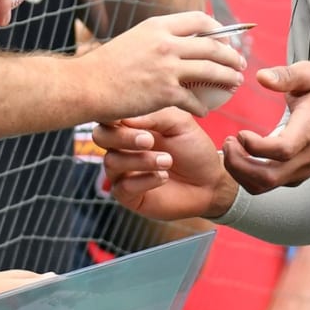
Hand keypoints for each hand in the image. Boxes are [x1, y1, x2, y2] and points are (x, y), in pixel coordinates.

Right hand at [81, 12, 245, 119]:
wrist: (86, 86)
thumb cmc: (105, 66)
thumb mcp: (133, 40)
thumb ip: (157, 39)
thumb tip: (177, 43)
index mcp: (157, 26)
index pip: (199, 19)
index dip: (218, 29)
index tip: (225, 40)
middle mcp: (166, 43)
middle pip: (212, 46)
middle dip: (231, 56)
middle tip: (239, 65)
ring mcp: (167, 68)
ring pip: (211, 71)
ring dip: (228, 79)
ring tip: (235, 85)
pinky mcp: (165, 92)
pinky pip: (195, 100)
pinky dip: (202, 107)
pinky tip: (204, 111)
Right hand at [97, 106, 238, 220]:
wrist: (210, 182)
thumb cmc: (193, 148)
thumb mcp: (179, 122)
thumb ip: (155, 115)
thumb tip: (126, 116)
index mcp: (131, 124)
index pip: (109, 115)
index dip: (115, 114)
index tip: (130, 116)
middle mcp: (121, 146)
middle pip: (100, 137)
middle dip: (123, 137)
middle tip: (149, 140)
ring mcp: (123, 171)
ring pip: (112, 162)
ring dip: (141, 160)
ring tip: (167, 161)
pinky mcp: (128, 195)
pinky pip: (123, 187)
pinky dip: (144, 180)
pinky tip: (163, 177)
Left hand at [223, 62, 309, 192]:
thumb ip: (287, 74)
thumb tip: (261, 77)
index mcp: (309, 130)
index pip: (283, 150)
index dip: (256, 147)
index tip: (241, 132)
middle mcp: (306, 156)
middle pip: (269, 176)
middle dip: (239, 164)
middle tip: (228, 143)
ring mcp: (301, 169)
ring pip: (266, 186)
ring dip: (240, 173)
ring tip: (231, 150)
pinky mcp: (296, 175)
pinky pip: (269, 185)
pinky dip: (247, 177)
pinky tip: (240, 157)